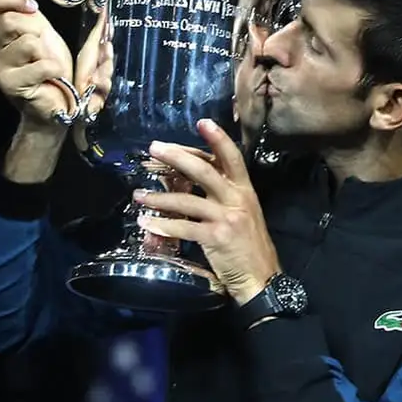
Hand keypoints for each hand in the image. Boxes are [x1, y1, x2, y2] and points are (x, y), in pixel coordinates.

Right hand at [0, 0, 109, 130]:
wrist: (58, 103)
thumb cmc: (49, 68)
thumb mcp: (41, 30)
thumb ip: (27, 7)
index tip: (33, 7)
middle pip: (12, 21)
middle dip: (38, 31)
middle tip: (44, 46)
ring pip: (28, 43)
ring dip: (47, 53)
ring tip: (46, 65)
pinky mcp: (11, 85)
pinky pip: (41, 64)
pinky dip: (54, 69)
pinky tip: (51, 77)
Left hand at [134, 119, 280, 304]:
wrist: (262, 279)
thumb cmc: (249, 247)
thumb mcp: (243, 214)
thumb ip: (223, 197)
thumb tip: (190, 182)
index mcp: (245, 192)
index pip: (232, 158)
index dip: (217, 139)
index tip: (201, 122)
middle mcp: (237, 200)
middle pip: (204, 170)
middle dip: (177, 157)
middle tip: (154, 148)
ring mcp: (227, 218)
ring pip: (188, 200)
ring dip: (160, 197)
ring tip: (139, 194)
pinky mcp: (216, 238)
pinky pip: (184, 228)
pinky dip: (163, 225)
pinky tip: (147, 223)